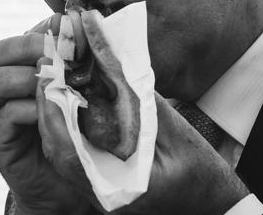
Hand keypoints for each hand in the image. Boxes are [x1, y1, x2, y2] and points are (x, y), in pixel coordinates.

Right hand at [0, 13, 91, 214]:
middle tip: (57, 55)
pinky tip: (53, 112)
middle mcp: (1, 88)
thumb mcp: (82, 89)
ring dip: (25, 77)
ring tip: (55, 84)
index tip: (70, 32)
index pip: (18, 38)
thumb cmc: (79, 131)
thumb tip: (82, 21)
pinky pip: (6, 116)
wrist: (72, 183)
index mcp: (19, 69)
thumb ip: (77, 60)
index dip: (40, 31)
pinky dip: (29, 109)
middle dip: (27, 47)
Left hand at [37, 67, 248, 212]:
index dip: (53, 110)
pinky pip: (74, 152)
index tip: (49, 75)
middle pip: (57, 148)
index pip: (67, 150)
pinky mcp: (101, 183)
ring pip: (61, 150)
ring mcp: (99, 192)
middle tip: (46, 66)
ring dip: (54, 112)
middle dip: (48, 105)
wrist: (215, 209)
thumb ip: (140, 103)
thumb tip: (108, 62)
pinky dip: (67, 123)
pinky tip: (69, 97)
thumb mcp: (176, 134)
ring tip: (54, 75)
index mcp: (117, 191)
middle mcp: (101, 195)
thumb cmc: (203, 176)